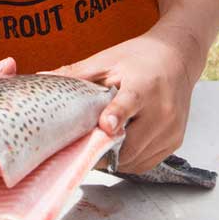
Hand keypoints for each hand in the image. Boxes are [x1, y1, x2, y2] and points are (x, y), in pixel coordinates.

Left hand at [44, 26, 201, 172]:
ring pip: (135, 159)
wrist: (178, 57)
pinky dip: (129, 160)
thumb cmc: (140, 57)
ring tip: (99, 144)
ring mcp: (171, 129)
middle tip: (81, 145)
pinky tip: (118, 146)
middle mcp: (163, 110)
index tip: (105, 125)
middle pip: (129, 144)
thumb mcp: (107, 60)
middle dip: (102, 148)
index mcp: (144, 85)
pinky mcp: (175, 141)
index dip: (117, 115)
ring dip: (114, 157)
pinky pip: (146, 162)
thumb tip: (41, 78)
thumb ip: (77, 74)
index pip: (130, 104)